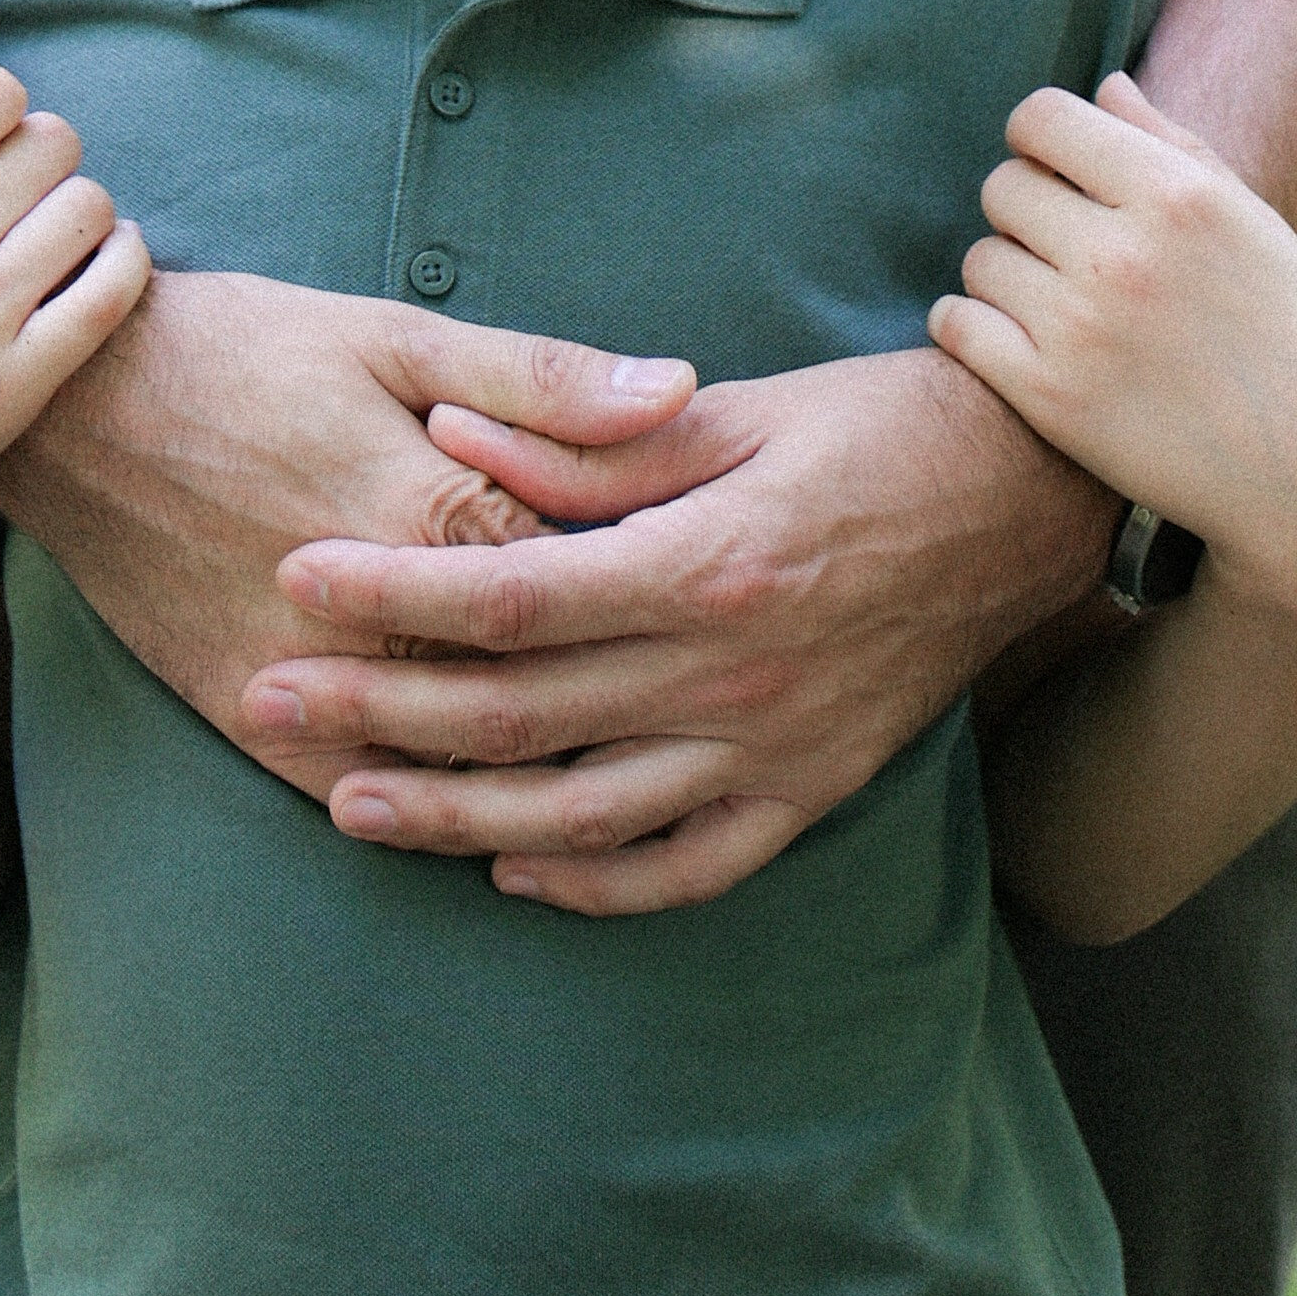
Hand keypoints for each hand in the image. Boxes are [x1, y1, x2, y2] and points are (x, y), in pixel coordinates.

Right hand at [0, 42, 148, 601]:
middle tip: (22, 195)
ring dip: (84, 210)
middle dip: (44, 157)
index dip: (1, 110)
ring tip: (56, 232)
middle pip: (52, 142)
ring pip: (91, 207)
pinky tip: (105, 260)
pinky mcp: (18, 384)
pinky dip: (125, 260)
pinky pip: (113, 290)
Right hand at [0, 279, 694, 805]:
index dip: (676, 592)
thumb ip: (540, 380)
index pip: (594, 579)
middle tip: (737, 701)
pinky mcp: (250, 717)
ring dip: (558, 781)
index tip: (754, 593)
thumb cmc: (243, 348)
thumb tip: (678, 387)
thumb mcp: (395, 334)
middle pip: (546, 687)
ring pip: (463, 766)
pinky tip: (504, 831)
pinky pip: (363, 799)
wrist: (71, 408)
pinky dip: (437, 820)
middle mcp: (382, 618)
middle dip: (643, 698)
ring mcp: (313, 682)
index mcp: (435, 507)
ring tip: (655, 779)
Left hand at [236, 347, 1114, 908]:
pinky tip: (512, 873)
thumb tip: (454, 440)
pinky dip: (591, 884)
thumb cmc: (882, 426)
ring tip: (348, 802)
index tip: (293, 580)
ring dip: (451, 818)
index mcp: (709, 564)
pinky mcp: (810, 792)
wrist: (1030, 496)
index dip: (389, 594)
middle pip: (517, 715)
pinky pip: (684, 870)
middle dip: (375, 709)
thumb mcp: (739, 411)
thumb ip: (592, 445)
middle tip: (266, 697)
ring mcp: (772, 751)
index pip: (509, 597)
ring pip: (579, 816)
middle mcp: (732, 677)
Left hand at [928, 71, 1296, 619]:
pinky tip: (1008, 337)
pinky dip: (968, 327)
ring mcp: (1081, 327)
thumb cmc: (1285, 333)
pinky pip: (956, 325)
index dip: (1038, 140)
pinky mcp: (1049, 397)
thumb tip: (1102, 85)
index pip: (1040, 119)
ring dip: (1006, 274)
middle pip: (1002, 187)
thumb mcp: (1251, 223)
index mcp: (1175, 196)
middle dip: (1026, 210)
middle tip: (1065, 249)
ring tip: (1058, 303)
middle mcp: (1123, 254)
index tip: (1053, 169)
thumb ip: (1173, 143)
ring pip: (980, 258)